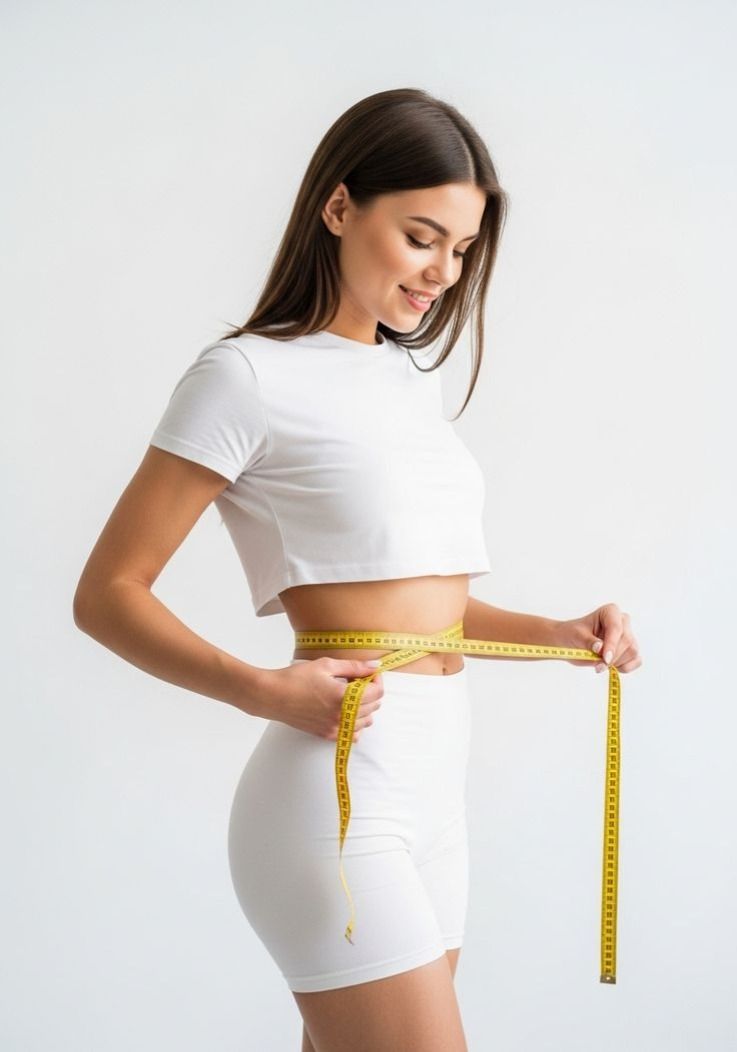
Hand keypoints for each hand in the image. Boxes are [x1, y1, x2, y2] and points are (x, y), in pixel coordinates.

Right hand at [258, 657, 383, 740]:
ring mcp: (335, 728)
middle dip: (371, 692)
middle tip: (357, 681)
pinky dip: (355, 723)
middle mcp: (342, 717)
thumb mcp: (326, 665)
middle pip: (374, 707)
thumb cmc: (296, 677)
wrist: (272, 696)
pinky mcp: (326, 735)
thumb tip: (375, 666)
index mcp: (344, 697)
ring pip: (366, 721)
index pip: (377, 692)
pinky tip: (345, 711)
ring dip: (365, 707)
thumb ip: (354, 667)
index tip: (368, 673)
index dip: (377, 679)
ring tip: (350, 695)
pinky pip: (353, 735)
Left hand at [553, 603, 642, 673]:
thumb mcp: (576, 636)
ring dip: (616, 663)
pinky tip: (611, 666)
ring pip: (632, 651)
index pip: (616, 627)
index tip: (604, 658)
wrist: (572, 643)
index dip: (611, 644)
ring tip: (599, 664)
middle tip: (598, 666)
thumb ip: (588, 641)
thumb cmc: (573, 635)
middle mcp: (623, 621)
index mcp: (610, 611)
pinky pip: (636, 660)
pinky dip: (625, 667)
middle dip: (612, 657)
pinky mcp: (631, 649)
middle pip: (626, 641)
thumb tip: (600, 648)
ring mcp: (629, 635)